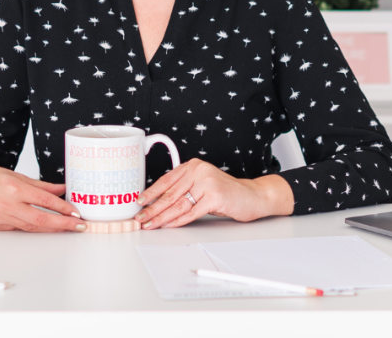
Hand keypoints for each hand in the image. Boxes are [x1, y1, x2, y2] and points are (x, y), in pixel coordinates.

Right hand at [0, 161, 85, 232]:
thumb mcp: (14, 175)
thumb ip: (39, 184)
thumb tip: (61, 189)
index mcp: (13, 187)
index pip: (44, 200)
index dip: (63, 208)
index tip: (76, 212)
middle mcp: (6, 205)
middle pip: (40, 220)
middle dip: (62, 224)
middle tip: (79, 226)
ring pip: (30, 227)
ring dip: (50, 228)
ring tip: (66, 227)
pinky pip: (17, 229)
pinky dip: (31, 227)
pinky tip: (43, 226)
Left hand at [136, 158, 293, 228]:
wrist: (252, 196)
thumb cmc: (226, 193)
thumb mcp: (203, 184)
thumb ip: (185, 188)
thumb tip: (159, 202)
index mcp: (193, 165)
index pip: (167, 179)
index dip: (151, 192)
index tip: (139, 202)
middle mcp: (199, 170)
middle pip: (170, 193)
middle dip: (153, 208)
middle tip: (141, 218)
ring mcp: (207, 182)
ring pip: (178, 203)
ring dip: (162, 216)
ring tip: (151, 224)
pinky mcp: (214, 196)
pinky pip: (191, 212)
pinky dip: (178, 221)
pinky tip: (168, 225)